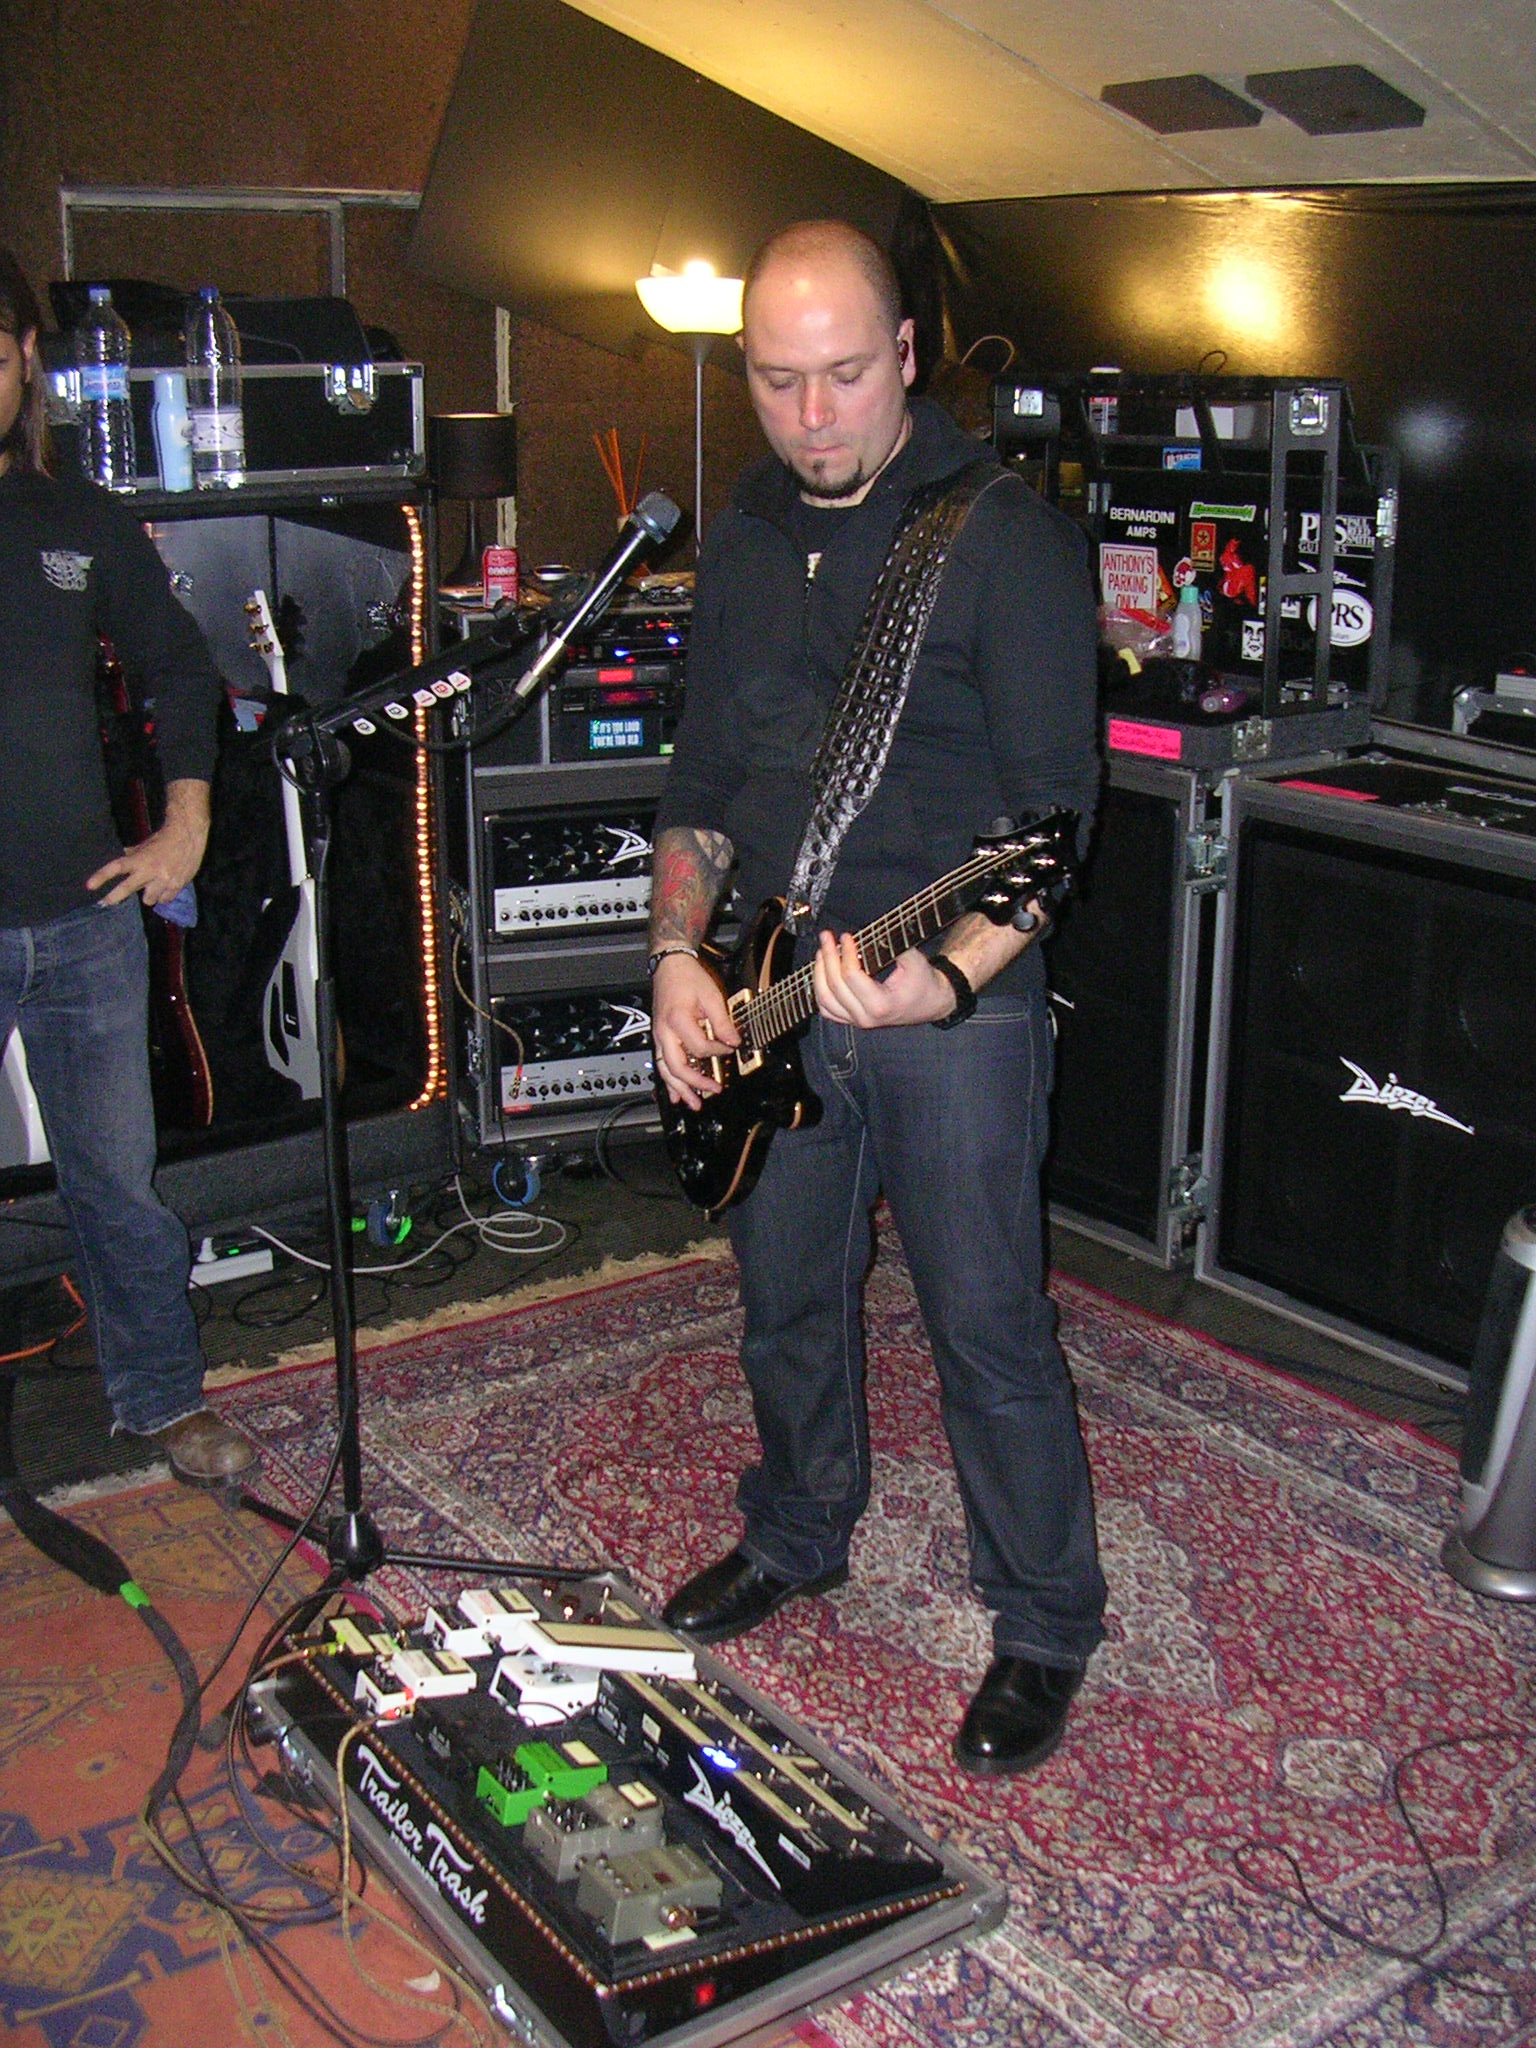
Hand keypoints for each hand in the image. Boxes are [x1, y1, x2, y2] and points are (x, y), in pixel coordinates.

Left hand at [86, 779, 210, 907]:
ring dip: (149, 896)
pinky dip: (164, 896)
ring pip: (149, 900)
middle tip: (105, 903)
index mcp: (139, 859)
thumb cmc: (164, 838)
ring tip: (153, 889)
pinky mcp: (177, 885)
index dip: (101, 877)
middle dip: (114, 898)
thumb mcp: (146, 845)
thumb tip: (123, 858)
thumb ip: (134, 854)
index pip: (116, 868)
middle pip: (127, 889)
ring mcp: (163, 880)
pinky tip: (167, 889)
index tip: (90, 887)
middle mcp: (149, 871)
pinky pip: (165, 899)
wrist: (189, 835)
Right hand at [651, 952, 739, 1109]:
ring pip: (666, 1070)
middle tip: (712, 1091)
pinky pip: (661, 1064)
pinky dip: (669, 1081)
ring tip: (693, 1103)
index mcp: (678, 1020)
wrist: (670, 966)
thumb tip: (733, 1041)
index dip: (717, 1051)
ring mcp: (659, 1037)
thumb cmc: (687, 978)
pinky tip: (674, 1095)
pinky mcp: (660, 1038)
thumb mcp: (711, 996)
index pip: (700, 1047)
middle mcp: (664, 1032)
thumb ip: (722, 1021)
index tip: (729, 1048)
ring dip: (680, 1089)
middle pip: (677, 1066)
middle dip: (695, 1084)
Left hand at [812, 931, 958, 1028]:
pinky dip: (820, 990)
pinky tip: (822, 972)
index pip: (851, 977)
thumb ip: (892, 946)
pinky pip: (827, 1009)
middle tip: (827, 937)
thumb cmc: (923, 982)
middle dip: (828, 957)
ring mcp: (857, 1021)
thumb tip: (869, 933)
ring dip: (819, 973)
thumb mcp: (914, 960)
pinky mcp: (853, 1020)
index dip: (845, 953)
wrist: (931, 1002)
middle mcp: (866, 1017)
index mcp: (881, 1005)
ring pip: (825, 1000)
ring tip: (822, 952)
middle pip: (834, 987)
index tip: (847, 936)